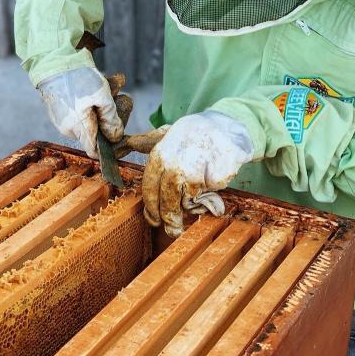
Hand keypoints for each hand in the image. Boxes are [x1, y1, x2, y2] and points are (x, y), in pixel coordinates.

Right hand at [37, 67, 123, 158]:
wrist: (53, 59)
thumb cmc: (78, 77)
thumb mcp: (102, 96)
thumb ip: (110, 119)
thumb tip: (115, 137)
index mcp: (78, 128)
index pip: (94, 151)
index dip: (110, 145)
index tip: (121, 131)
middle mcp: (69, 127)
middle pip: (96, 131)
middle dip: (112, 114)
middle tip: (122, 96)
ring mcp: (63, 118)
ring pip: (91, 116)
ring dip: (106, 101)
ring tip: (114, 82)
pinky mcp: (61, 108)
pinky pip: (82, 108)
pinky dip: (94, 97)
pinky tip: (103, 81)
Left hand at [142, 111, 253, 237]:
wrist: (227, 125)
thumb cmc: (195, 132)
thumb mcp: (168, 132)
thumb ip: (148, 141)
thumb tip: (127, 143)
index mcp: (159, 156)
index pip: (149, 190)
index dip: (151, 209)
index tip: (154, 220)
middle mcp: (174, 165)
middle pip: (168, 202)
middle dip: (170, 218)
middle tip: (173, 230)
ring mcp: (196, 172)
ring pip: (190, 201)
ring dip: (194, 201)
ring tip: (200, 185)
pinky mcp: (216, 178)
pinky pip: (211, 195)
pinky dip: (213, 192)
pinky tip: (214, 175)